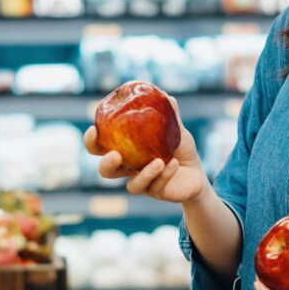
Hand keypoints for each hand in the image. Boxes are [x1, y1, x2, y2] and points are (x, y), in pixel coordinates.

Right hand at [84, 95, 206, 203]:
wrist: (197, 172)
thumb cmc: (179, 148)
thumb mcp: (175, 129)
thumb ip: (169, 114)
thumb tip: (166, 96)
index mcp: (125, 150)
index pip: (100, 147)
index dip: (91, 140)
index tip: (94, 129)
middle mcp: (128, 168)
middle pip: (105, 171)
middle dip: (106, 164)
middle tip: (115, 155)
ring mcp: (141, 182)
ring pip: (131, 186)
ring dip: (144, 173)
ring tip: (159, 161)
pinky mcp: (156, 192)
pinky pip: (156, 186)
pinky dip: (164, 175)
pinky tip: (174, 164)